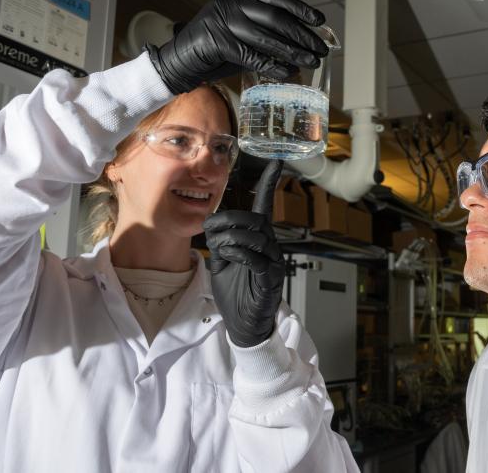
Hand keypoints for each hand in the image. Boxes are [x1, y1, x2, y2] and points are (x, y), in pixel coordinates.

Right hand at [149, 0, 328, 94]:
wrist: (177, 66)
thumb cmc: (211, 56)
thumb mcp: (240, 42)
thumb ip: (263, 42)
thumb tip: (297, 52)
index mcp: (237, 1)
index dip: (299, 8)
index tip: (319, 20)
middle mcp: (230, 7)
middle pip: (274, 17)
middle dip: (301, 34)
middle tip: (320, 49)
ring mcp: (221, 23)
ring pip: (265, 36)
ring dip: (292, 51)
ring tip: (311, 61)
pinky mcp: (215, 42)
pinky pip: (251, 55)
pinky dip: (271, 65)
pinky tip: (287, 72)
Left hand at [203, 160, 285, 347]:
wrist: (243, 324)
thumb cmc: (235, 293)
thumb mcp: (220, 261)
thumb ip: (219, 241)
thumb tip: (213, 225)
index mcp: (258, 238)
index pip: (264, 206)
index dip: (269, 184)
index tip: (276, 163)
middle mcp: (270, 245)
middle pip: (253, 219)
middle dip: (228, 220)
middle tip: (211, 231)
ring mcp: (274, 261)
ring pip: (255, 236)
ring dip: (230, 238)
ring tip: (220, 249)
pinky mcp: (272, 278)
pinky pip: (258, 258)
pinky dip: (240, 254)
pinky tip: (230, 257)